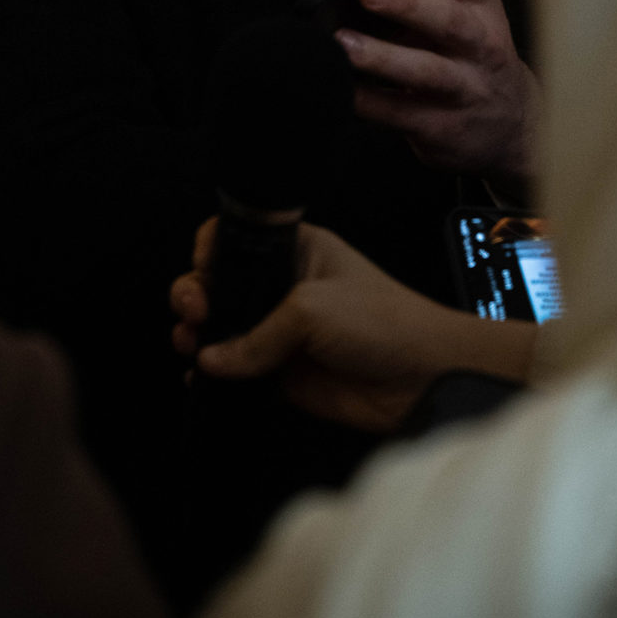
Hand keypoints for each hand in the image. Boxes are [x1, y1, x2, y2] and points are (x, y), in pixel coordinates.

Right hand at [171, 217, 537, 434]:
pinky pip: (240, 373)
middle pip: (221, 285)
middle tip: (194, 312)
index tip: (202, 271)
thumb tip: (212, 357)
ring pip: (224, 329)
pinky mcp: (286, 374)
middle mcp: (285, 287)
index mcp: (296, 250)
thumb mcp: (312, 310)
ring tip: (191, 343)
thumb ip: (256, 335)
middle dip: (195, 295)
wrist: (425, 377)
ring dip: (198, 335)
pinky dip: (216, 376)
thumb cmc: (384, 321)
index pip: (237, 240)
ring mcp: (283, 332)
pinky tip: (202, 376)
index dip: (210, 252)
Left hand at [337, 0, 539, 193]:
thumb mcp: (472, 19)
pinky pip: (400, 114)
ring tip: (346, 44)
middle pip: (449, 22)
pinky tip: (344, 89)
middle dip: (410, 4)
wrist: (515, 130)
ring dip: (382, 58)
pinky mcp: (442, 128)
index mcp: (483, 11)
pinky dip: (368, 102)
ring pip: (424, 72)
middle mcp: (479, 48)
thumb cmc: (478, 61)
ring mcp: (463, 90)